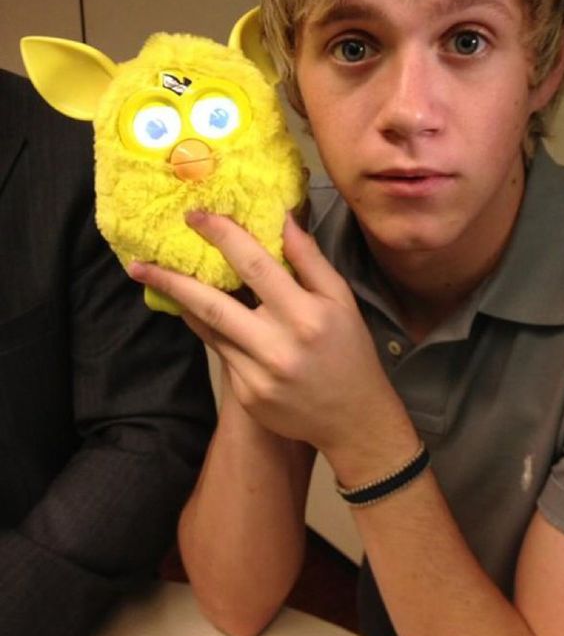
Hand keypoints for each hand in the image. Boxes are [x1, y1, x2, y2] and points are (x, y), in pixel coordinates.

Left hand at [128, 213, 415, 473]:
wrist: (352, 419)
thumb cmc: (350, 351)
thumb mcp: (341, 300)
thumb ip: (309, 259)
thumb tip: (281, 217)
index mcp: (304, 316)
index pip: (254, 266)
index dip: (222, 236)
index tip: (194, 216)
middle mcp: (276, 347)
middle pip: (212, 304)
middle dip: (171, 279)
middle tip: (138, 262)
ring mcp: (256, 375)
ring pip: (208, 329)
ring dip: (181, 303)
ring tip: (155, 280)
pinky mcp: (244, 395)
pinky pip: (220, 352)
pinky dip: (208, 329)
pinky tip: (198, 314)